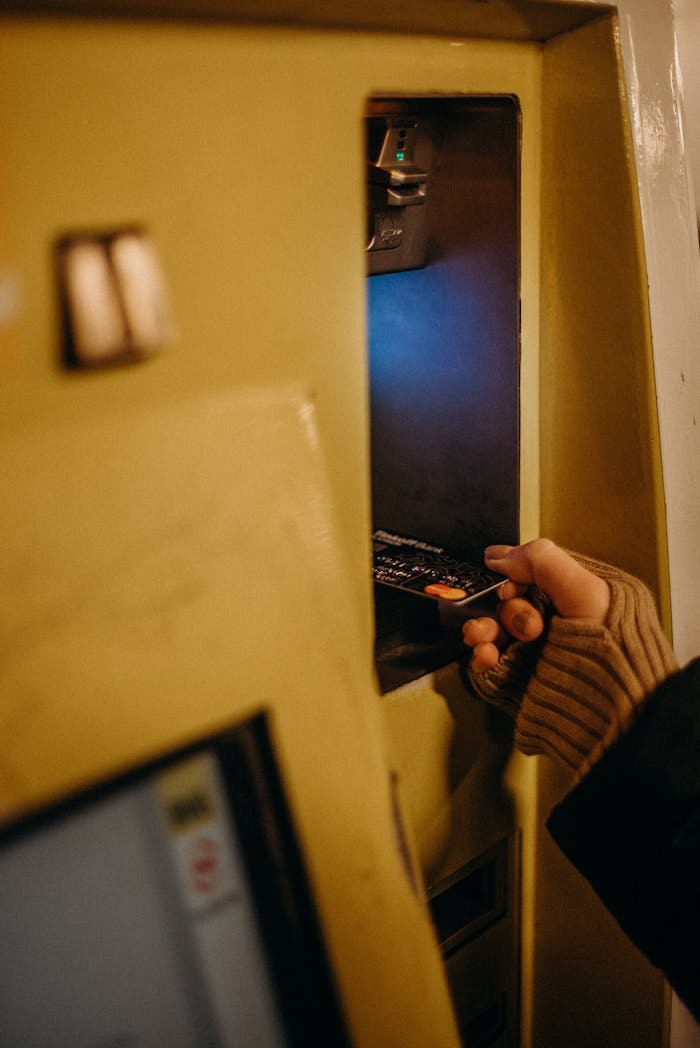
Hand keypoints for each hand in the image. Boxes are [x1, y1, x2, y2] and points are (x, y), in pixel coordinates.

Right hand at [463, 538, 610, 671]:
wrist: (610, 716)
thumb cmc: (613, 654)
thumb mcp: (588, 593)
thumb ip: (543, 562)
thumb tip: (498, 556)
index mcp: (578, 597)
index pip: (533, 573)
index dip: (515, 576)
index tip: (512, 587)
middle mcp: (556, 622)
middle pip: (510, 601)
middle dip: (505, 608)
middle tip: (524, 625)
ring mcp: (536, 653)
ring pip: (494, 630)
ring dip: (482, 629)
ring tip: (482, 636)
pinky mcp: (519, 680)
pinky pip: (488, 662)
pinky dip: (480, 656)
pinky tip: (485, 655)